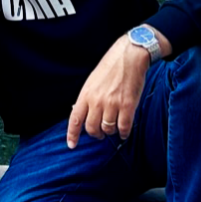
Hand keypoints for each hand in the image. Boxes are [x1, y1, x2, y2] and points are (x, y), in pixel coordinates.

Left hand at [67, 32, 169, 146]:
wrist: (128, 56)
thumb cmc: (110, 67)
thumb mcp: (92, 81)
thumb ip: (87, 98)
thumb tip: (79, 112)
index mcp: (85, 94)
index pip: (75, 119)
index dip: (72, 135)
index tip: (72, 145)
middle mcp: (96, 101)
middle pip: (92, 128)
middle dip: (96, 134)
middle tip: (100, 133)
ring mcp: (112, 104)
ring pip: (108, 129)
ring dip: (111, 132)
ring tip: (114, 126)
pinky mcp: (128, 105)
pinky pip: (124, 127)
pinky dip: (124, 133)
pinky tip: (124, 132)